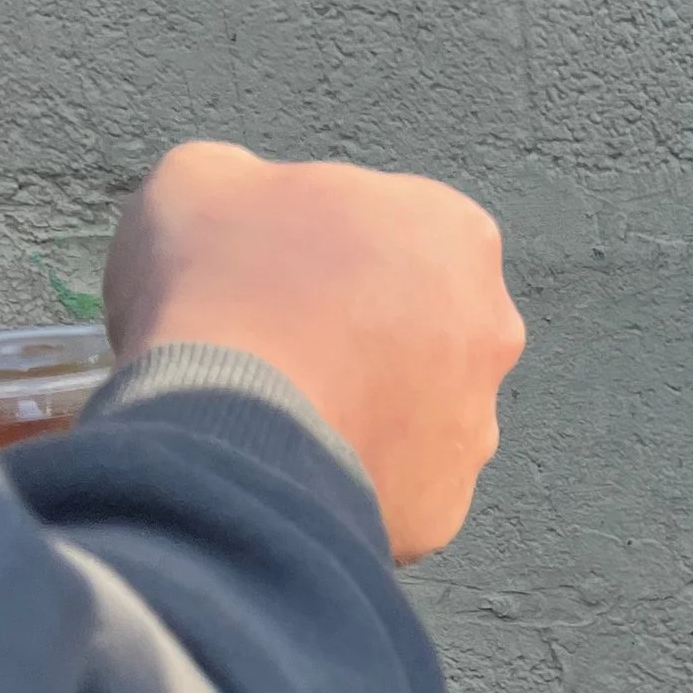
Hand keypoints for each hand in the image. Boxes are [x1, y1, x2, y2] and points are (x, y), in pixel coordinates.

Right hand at [103, 142, 524, 561]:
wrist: (227, 428)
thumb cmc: (221, 287)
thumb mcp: (202, 180)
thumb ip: (251, 186)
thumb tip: (246, 215)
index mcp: (453, 232)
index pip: (391, 230)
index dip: (320, 247)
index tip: (269, 269)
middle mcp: (491, 333)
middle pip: (416, 325)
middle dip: (356, 332)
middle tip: (274, 342)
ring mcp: (474, 431)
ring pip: (412, 415)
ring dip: (357, 411)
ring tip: (275, 414)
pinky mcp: (442, 513)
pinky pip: (390, 489)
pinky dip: (345, 480)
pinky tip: (287, 470)